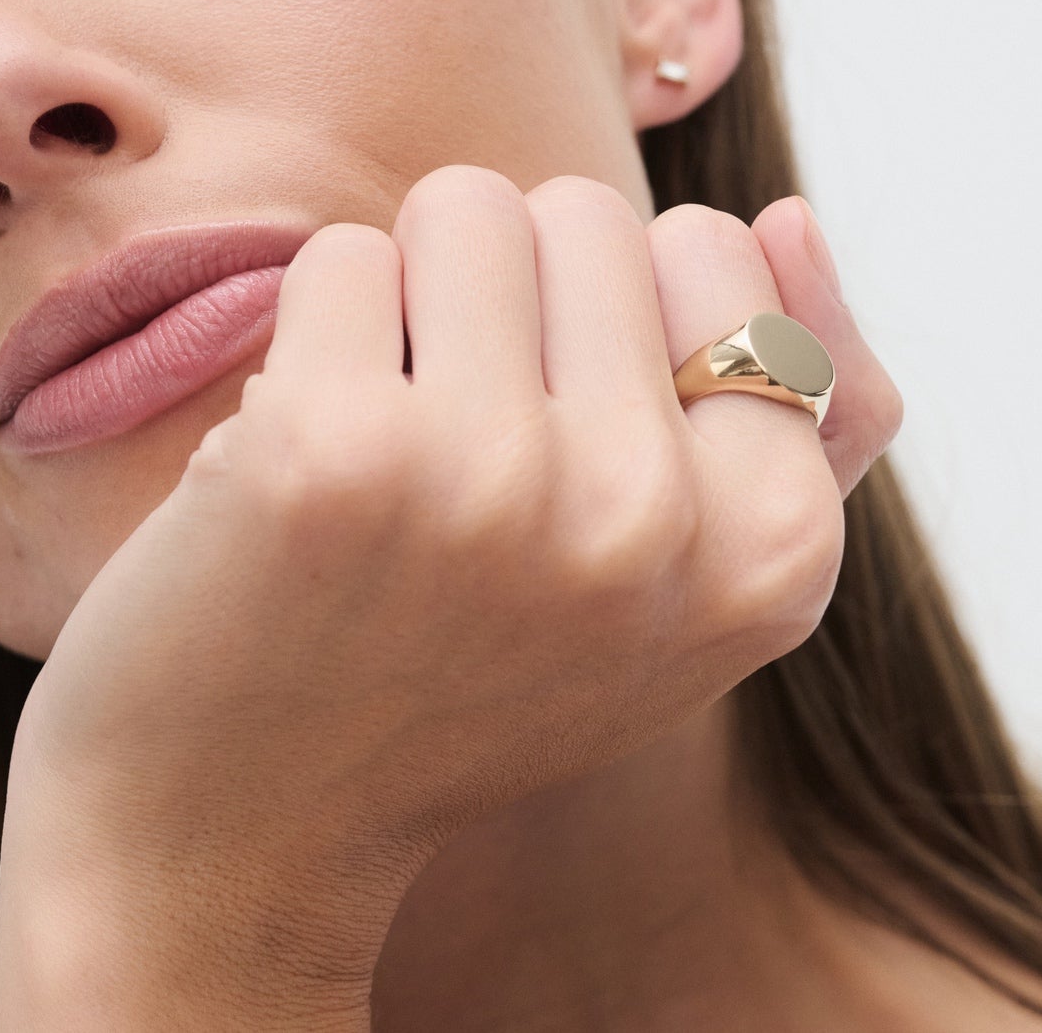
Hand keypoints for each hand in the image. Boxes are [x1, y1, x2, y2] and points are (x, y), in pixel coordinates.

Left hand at [0, 167, 902, 1026]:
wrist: (247, 834)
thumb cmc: (475, 676)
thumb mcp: (687, 581)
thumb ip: (795, 410)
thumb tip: (788, 214)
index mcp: (771, 549)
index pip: (722, 254)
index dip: (623, 323)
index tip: (570, 446)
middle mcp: (648, 518)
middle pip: (589, 211)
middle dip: (515, 296)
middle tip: (467, 454)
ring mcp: (491, 481)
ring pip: (466, 207)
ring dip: (412, 302)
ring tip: (392, 443)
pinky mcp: (330, 451)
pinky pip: (341, 256)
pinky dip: (310, 340)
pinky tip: (299, 461)